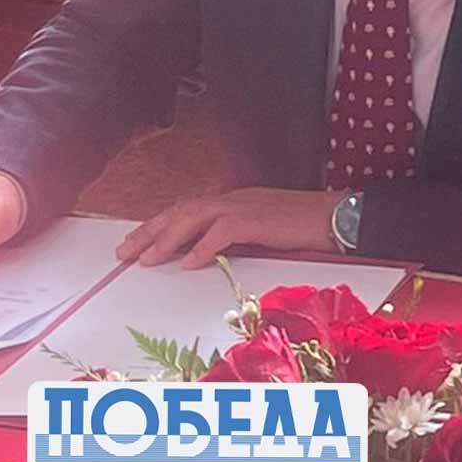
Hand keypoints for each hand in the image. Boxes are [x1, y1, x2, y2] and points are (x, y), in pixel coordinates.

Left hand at [116, 188, 341, 269]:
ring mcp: (245, 206)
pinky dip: (203, 246)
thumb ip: (234, 237)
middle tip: (123, 252)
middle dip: (150, 231)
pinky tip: (188, 262)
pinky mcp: (258, 219)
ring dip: (167, 238)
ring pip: (194, 217)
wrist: (338, 216)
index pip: (186, 210)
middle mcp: (233, 198)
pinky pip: (223, 232)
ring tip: (146, 258)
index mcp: (233, 200)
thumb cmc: (306, 226)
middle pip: (181, 211)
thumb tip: (204, 253)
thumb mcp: (262, 230)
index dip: (159, 226)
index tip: (136, 243)